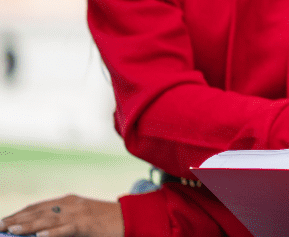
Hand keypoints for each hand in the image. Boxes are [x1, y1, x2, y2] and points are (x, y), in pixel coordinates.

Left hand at [1, 195, 122, 236]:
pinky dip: (53, 233)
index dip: (19, 213)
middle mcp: (71, 204)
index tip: (3, 221)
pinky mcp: (87, 224)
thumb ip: (62, 220)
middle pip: (38, 211)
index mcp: (68, 201)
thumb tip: (40, 231)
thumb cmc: (106, 222)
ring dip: (28, 225)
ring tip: (11, 229)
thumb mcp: (81, 217)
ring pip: (48, 219)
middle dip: (16, 219)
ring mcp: (79, 213)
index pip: (37, 206)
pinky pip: (67, 229)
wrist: (131, 218)